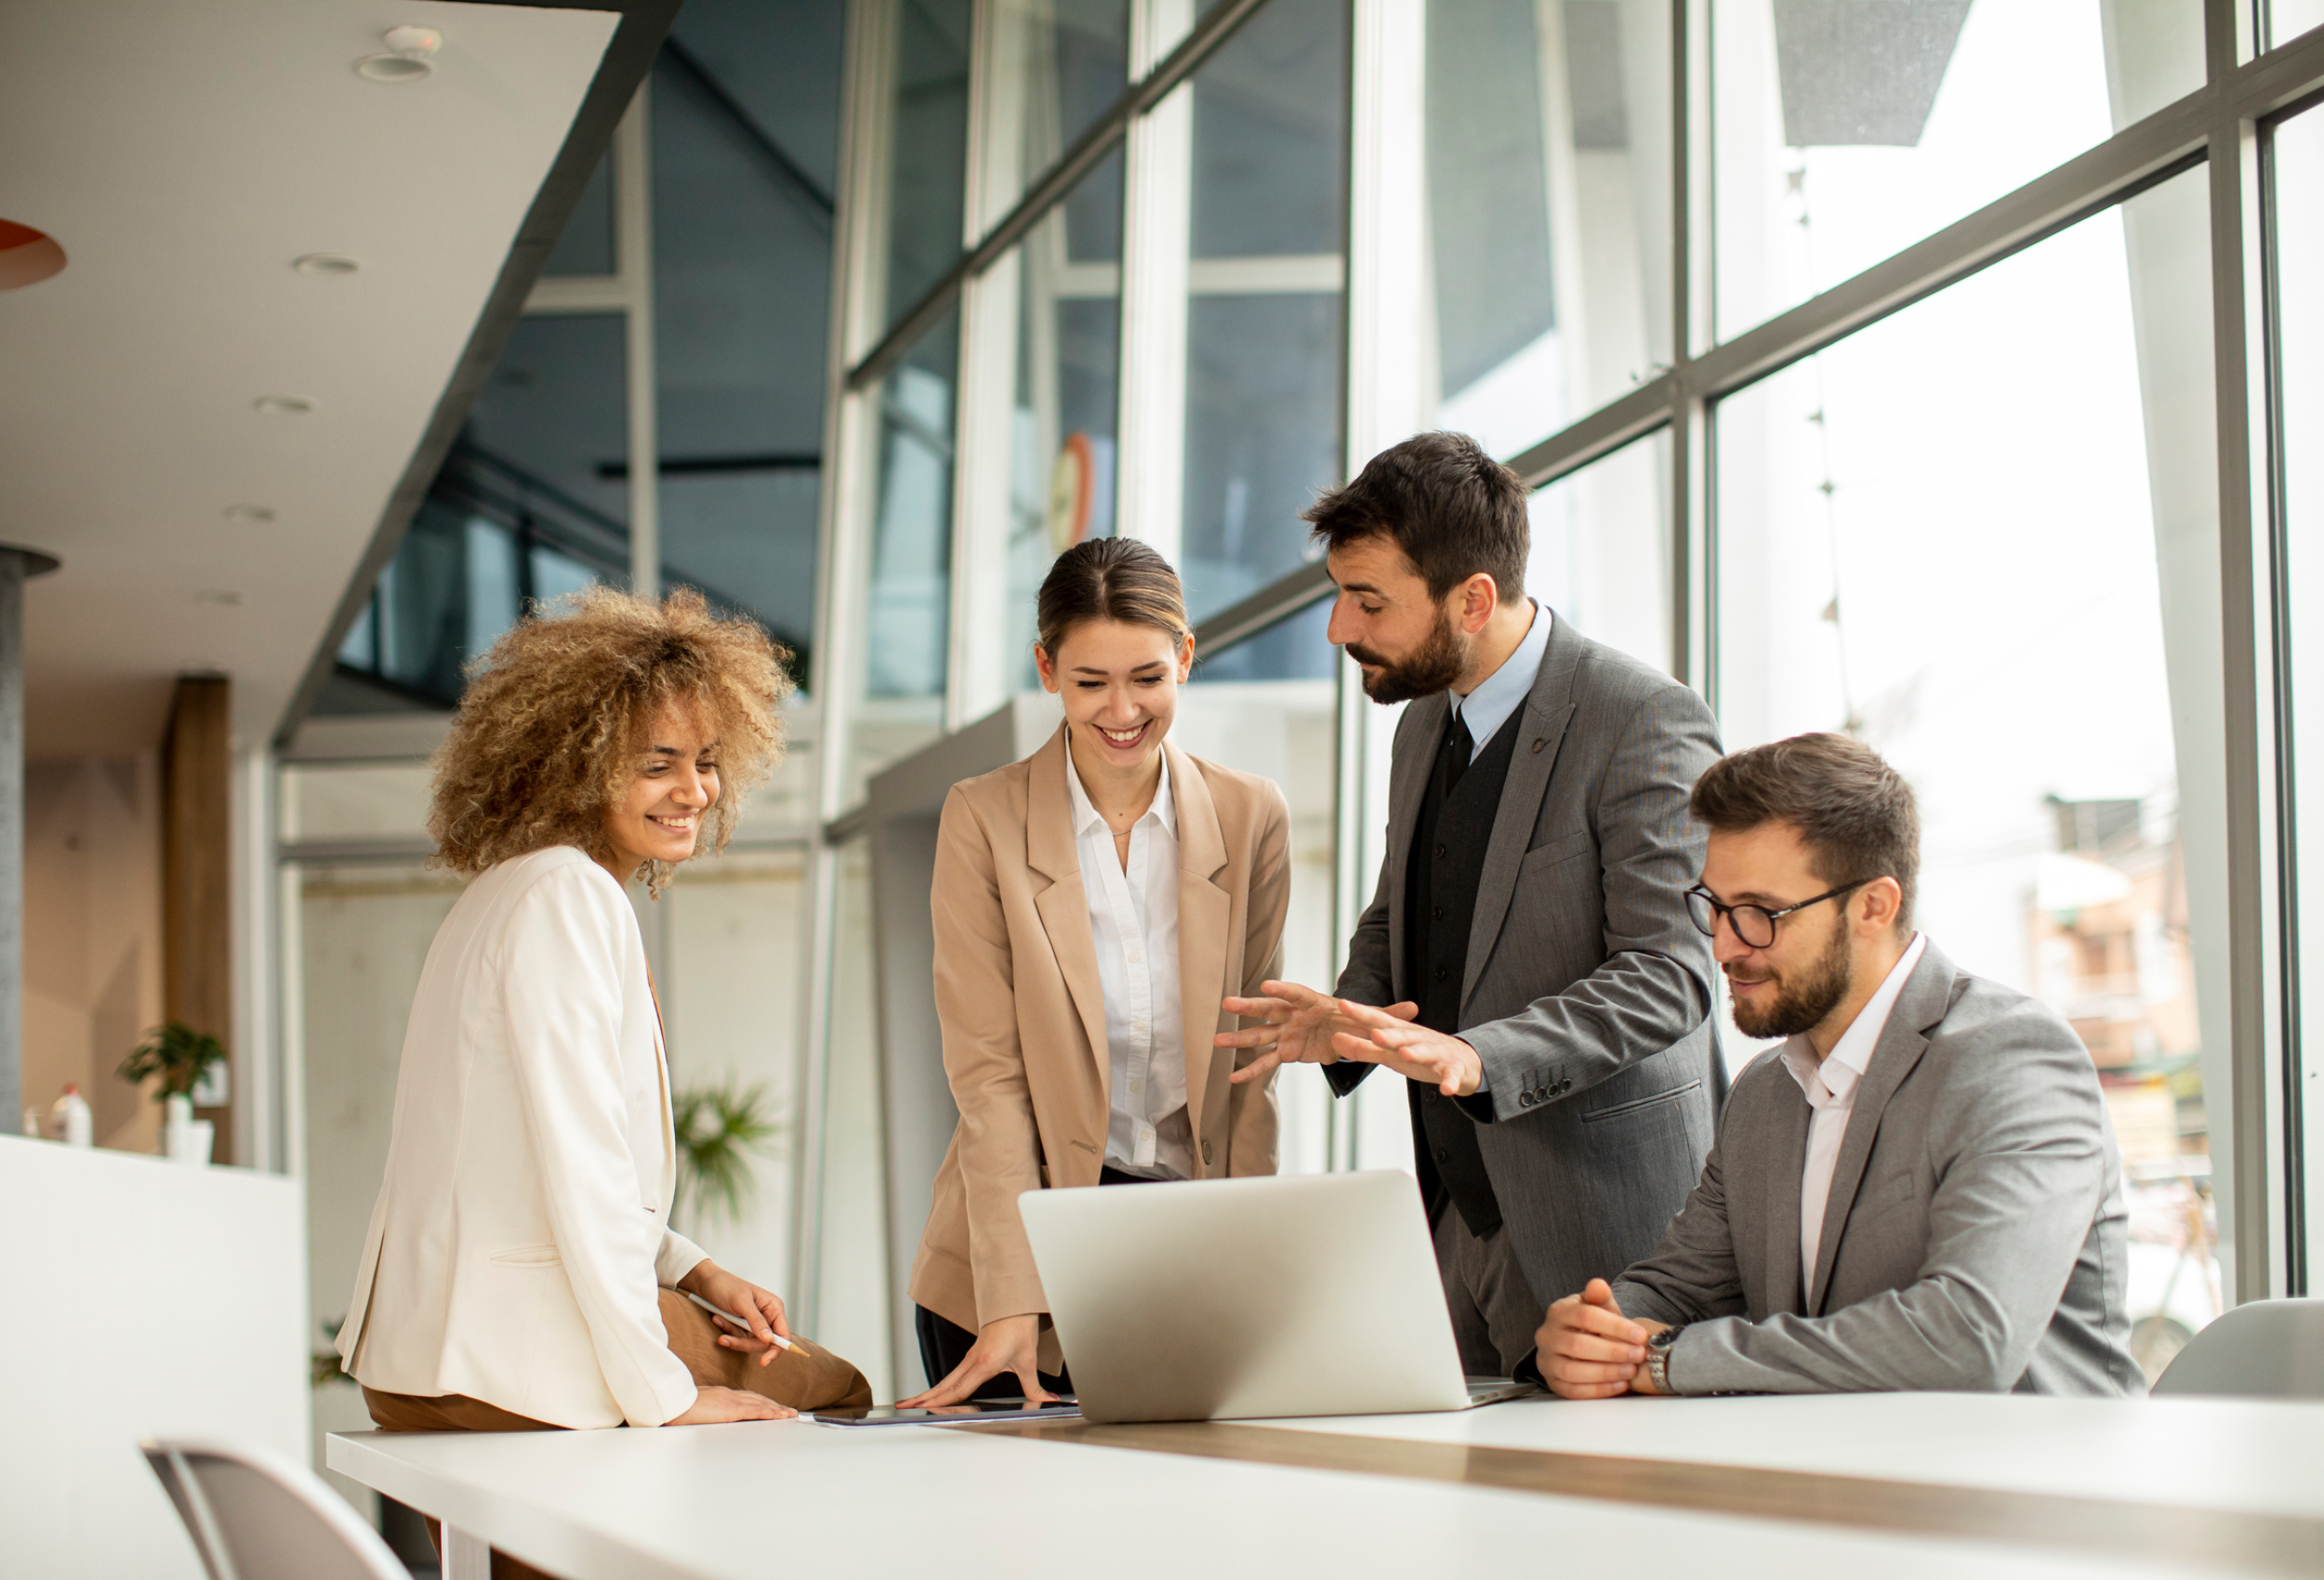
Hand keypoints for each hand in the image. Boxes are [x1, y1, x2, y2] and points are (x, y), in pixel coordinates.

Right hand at [667, 1385, 793, 1423]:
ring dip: (777, 1409)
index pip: (745, 1398)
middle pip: (757, 1399)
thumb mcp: (694, 1409)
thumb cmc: (677, 1408)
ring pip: (761, 1404)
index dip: (760, 1402)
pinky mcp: (732, 1410)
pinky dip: (771, 1413)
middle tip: (787, 1411)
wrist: (672, 1405)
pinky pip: (757, 1411)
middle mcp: (729, 1395)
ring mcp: (731, 1401)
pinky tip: (781, 1416)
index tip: (770, 1406)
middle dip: (773, 1405)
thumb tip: (707, 1417)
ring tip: (789, 1414)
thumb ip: (705, 1411)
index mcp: (720, 1395)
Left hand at [678, 1261, 791, 1366]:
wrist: (707, 1282)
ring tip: (717, 1319)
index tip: (763, 1362)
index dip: (776, 1350)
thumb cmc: (727, 1286)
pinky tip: (717, 1319)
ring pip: (749, 1342)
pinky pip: (738, 1338)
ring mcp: (755, 1323)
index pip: (783, 1335)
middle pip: (764, 1343)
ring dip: (732, 1334)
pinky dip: (727, 1331)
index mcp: (774, 1307)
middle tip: (725, 1339)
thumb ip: (756, 1321)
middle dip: (743, 1342)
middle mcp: (768, 1316)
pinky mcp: (742, 1327)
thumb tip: (769, 1340)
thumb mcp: (741, 1302)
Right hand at [897, 1313, 1054, 1407]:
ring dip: (928, 1392)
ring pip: (946, 1380)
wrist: (1015, 1304)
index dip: (943, 1402)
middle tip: (903, 1407)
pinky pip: (952, 1375)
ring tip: (911, 1402)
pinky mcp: (972, 1356)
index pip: (959, 1389)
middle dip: (923, 1398)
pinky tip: (936, 1394)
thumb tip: (1047, 1400)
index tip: (926, 1409)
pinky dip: (940, 1386)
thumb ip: (1034, 1385)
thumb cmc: (1019, 1327)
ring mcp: (970, 1359)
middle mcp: (972, 1362)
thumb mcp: (1028, 1359)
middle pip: (944, 1385)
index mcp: (984, 1364)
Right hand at [1221, 981, 1417, 1084]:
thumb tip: (1415, 1008)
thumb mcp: (1373, 1020)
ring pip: (1261, 1035)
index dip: (1283, 989)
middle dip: (1249, 1007)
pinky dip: (1251, 1071)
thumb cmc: (1354, 1020)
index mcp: (1314, 1003)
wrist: (1344, 1034)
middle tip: (1227, 1003)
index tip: (1266, 984)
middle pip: (1270, 1009)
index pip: (1297, 994)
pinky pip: (1267, 1062)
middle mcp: (1295, 1015)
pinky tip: (1233, 1079)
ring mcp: (1287, 1032)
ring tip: (1217, 1040)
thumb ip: (1389, 1015)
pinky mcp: (1286, 1051)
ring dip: (1239, 1038)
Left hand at [1327, 1002, 1482, 1096]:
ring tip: (1405, 1054)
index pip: (1379, 1021)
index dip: (1361, 1013)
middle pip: (1402, 1035)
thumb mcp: (1390, 1053)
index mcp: (1401, 1033)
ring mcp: (1438, 1053)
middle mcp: (1419, 1039)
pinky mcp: (1454, 1069)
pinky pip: (1451, 1076)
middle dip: (1389, 1034)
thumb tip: (1334, 1040)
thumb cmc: (1420, 1054)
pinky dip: (1450, 1082)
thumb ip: (1363, 1048)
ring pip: (1427, 1052)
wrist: (1464, 1061)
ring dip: (1416, 1052)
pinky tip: (1446, 1090)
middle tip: (1374, 1033)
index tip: (1342, 1005)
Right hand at [1535, 1278, 1668, 1398]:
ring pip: (1573, 1371)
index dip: (1615, 1326)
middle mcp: (1547, 1336)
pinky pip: (1573, 1391)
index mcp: (1559, 1312)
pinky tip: (1619, 1385)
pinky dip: (1599, 1390)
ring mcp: (1547, 1361)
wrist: (1574, 1342)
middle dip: (1613, 1351)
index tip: (1640, 1334)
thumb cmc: (1589, 1324)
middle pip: (1578, 1346)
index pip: (1586, 1317)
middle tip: (1638, 1354)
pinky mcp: (1553, 1383)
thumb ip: (1599, 1297)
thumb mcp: (1596, 1306)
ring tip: (1631, 1370)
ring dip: (1606, 1373)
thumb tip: (1598, 1284)